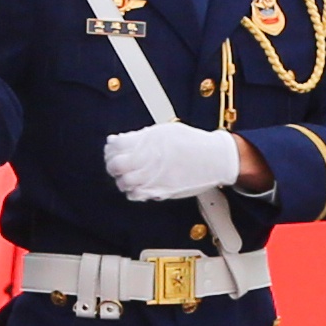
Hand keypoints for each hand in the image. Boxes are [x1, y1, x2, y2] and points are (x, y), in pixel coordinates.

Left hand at [106, 121, 248, 202]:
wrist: (215, 159)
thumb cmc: (194, 143)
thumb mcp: (167, 131)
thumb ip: (144, 136)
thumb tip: (125, 140)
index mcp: (150, 141)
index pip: (117, 145)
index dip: (111, 148)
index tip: (112, 148)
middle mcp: (150, 159)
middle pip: (116, 165)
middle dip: (112, 164)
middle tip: (115, 163)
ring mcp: (155, 177)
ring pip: (123, 183)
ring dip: (121, 179)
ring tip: (126, 175)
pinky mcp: (161, 190)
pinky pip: (136, 195)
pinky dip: (132, 191)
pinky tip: (137, 185)